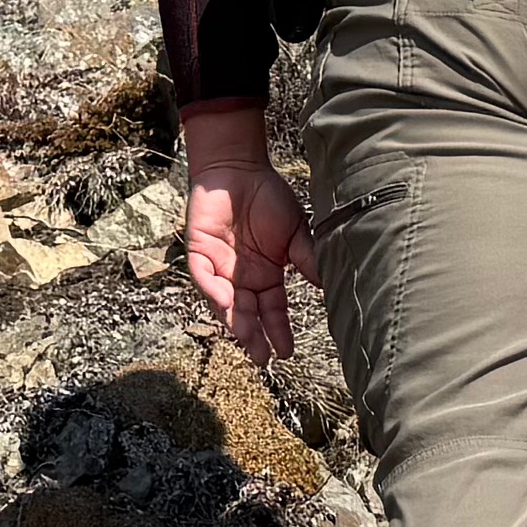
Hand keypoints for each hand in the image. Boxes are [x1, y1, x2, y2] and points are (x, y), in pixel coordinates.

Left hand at [179, 105, 311, 361]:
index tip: (286, 351)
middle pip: (248, 314)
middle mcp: (242, 278)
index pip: (273, 310)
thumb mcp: (296, 232)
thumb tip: (328, 286)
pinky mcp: (199, 254)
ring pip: (225, 303)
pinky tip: (227, 305)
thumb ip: (308, 259)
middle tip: (262, 358)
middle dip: (254, 337)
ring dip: (235, 321)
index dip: (278, 330)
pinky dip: (214, 292)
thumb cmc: (269, 196)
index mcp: (266, 276)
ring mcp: (220, 268)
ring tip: (247, 340)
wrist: (238, 168)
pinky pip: (204, 279)